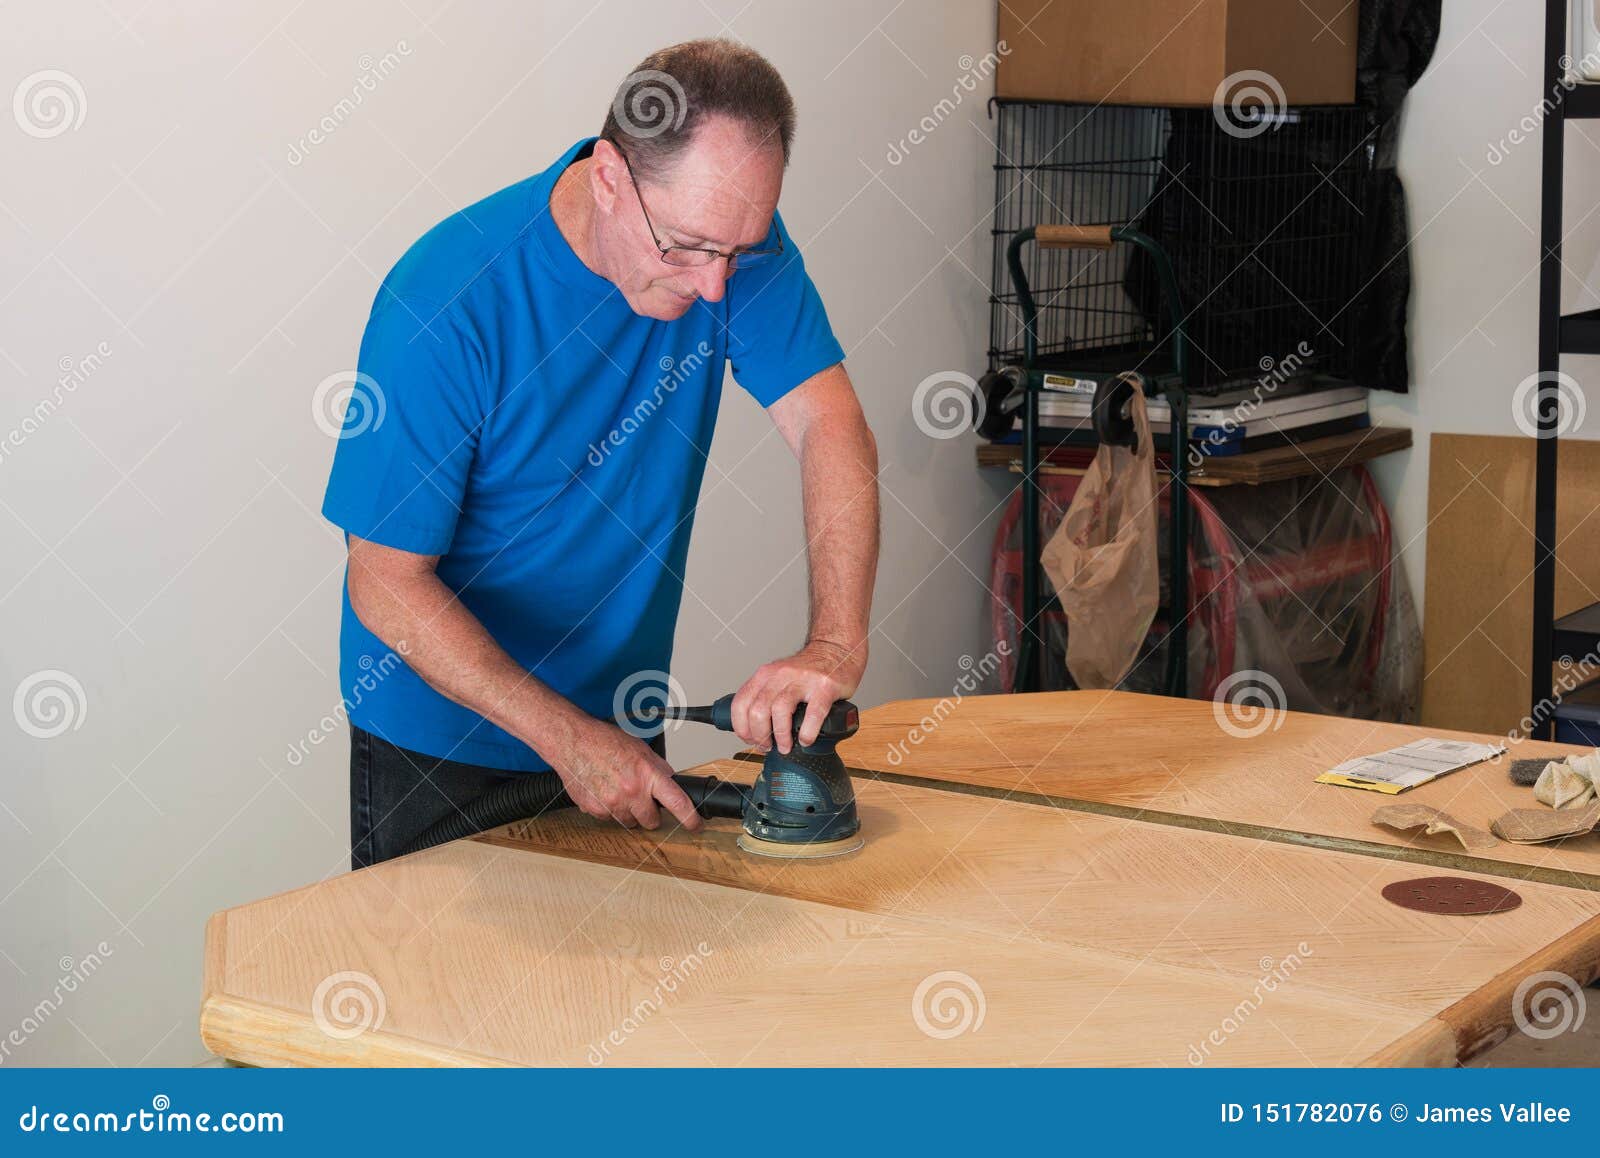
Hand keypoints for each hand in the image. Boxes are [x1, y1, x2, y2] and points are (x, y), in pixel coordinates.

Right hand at [548, 717, 701, 831]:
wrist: (574, 742)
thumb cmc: (604, 741)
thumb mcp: (640, 749)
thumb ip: (657, 768)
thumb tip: (670, 781)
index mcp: (647, 774)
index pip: (677, 802)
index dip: (690, 818)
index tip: (695, 825)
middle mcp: (631, 791)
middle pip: (651, 821)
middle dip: (650, 814)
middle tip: (642, 800)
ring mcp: (612, 803)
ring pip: (629, 822)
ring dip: (628, 812)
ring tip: (618, 790)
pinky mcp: (595, 810)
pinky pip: (609, 819)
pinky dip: (609, 809)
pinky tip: (604, 791)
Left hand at [731, 639, 865, 754]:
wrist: (836, 650)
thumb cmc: (808, 670)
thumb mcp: (778, 678)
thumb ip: (766, 697)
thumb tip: (755, 731)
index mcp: (765, 675)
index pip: (741, 703)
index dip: (741, 728)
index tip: (750, 740)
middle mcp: (780, 675)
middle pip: (758, 710)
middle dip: (760, 735)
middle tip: (768, 746)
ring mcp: (803, 680)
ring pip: (780, 710)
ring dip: (781, 735)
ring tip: (786, 746)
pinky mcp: (824, 687)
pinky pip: (813, 713)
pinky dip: (807, 732)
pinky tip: (806, 739)